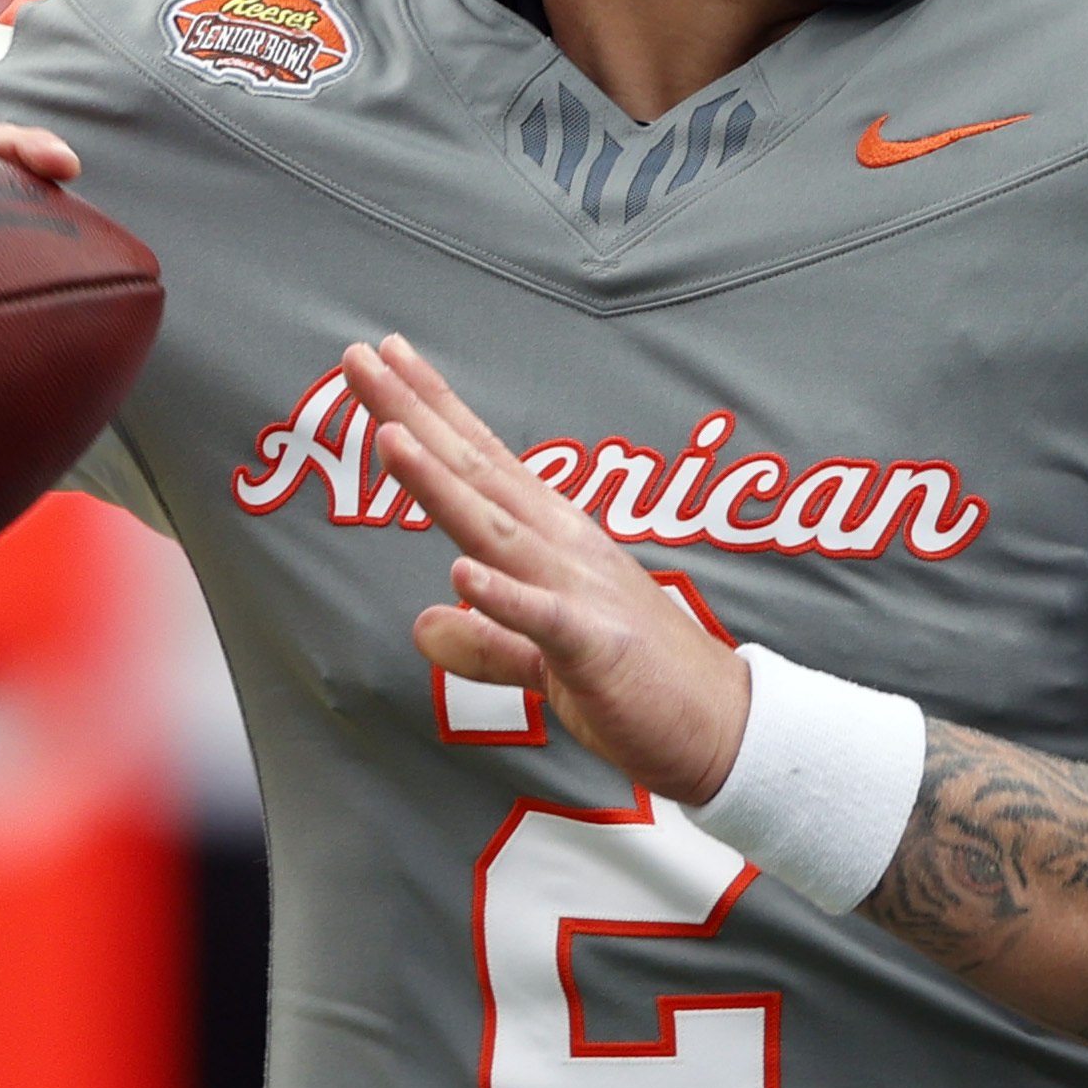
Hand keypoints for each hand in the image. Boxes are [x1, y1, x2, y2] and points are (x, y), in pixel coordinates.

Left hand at [359, 335, 751, 803]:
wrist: (726, 728)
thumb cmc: (643, 685)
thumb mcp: (546, 660)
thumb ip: (486, 640)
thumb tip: (424, 625)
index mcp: (554, 542)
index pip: (482, 462)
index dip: (432, 408)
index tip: (385, 358)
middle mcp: (565, 550)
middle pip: (477, 474)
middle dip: (415, 416)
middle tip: (360, 359)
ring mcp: (581, 595)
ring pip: (498, 531)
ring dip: (442, 484)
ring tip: (392, 438)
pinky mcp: (597, 649)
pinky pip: (543, 621)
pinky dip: (503, 596)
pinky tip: (463, 573)